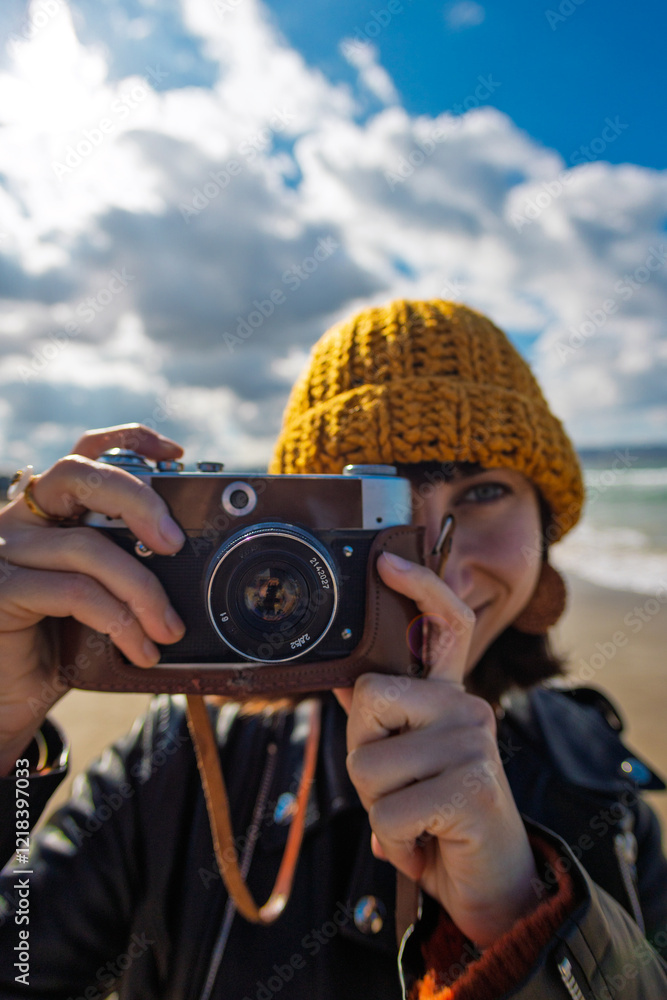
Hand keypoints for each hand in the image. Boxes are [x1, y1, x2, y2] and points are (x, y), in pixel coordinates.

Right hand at [0, 424, 186, 773]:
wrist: (9, 703)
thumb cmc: (59, 647)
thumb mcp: (101, 598)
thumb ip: (127, 568)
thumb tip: (189, 565)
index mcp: (49, 513)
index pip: (85, 453)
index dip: (130, 440)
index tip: (176, 454)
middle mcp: (21, 520)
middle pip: (80, 474)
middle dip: (138, 499)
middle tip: (176, 542)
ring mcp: (5, 552)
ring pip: (88, 546)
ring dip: (142, 590)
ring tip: (169, 628)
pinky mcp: (1, 590)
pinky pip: (75, 592)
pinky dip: (120, 620)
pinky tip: (141, 648)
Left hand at [336, 552, 538, 947]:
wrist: (491, 884)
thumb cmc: (440, 818)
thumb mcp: (409, 764)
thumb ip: (384, 723)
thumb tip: (344, 682)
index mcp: (450, 696)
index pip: (445, 625)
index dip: (419, 587)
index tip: (385, 562)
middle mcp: (467, 707)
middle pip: (368, 700)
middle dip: (362, 753)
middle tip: (396, 789)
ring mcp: (472, 743)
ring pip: (368, 764)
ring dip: (377, 806)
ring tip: (415, 820)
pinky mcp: (471, 786)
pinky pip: (388, 811)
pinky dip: (395, 839)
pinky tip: (424, 842)